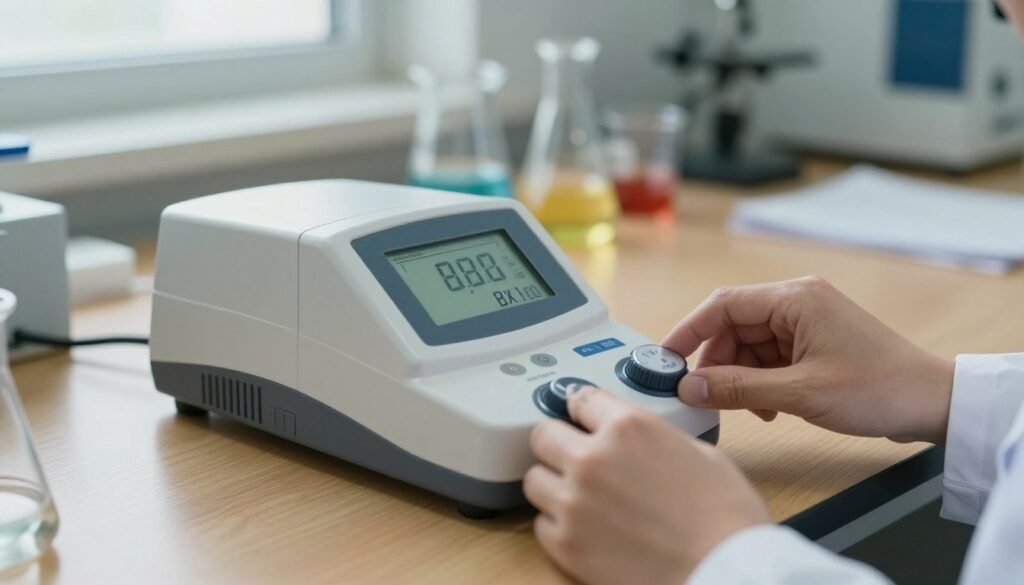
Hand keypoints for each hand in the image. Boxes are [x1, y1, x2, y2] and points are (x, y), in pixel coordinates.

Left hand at [525, 387, 768, 584]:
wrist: (725, 571)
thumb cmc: (726, 518)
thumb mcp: (699, 452)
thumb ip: (656, 436)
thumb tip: (641, 439)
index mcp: (629, 427)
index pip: (580, 399)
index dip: (583, 410)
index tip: (581, 419)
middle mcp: (593, 458)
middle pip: (543, 435)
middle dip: (559, 443)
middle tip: (575, 457)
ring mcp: (574, 502)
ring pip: (534, 479)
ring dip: (553, 484)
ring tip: (579, 497)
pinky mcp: (566, 544)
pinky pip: (541, 524)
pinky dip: (558, 525)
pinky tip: (584, 529)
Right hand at [663, 276, 954, 443]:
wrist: (932, 403)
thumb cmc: (878, 389)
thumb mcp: (799, 393)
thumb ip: (738, 388)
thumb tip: (690, 386)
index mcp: (794, 298)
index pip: (721, 305)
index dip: (688, 331)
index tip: (665, 359)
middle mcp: (798, 301)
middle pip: (733, 326)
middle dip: (717, 362)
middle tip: (706, 396)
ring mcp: (807, 322)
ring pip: (749, 345)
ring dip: (741, 377)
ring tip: (750, 409)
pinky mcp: (814, 342)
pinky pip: (770, 356)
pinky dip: (760, 381)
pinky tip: (768, 407)